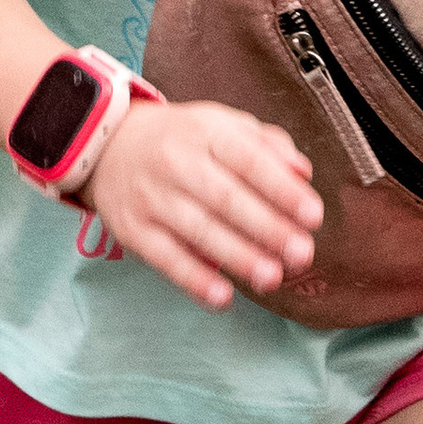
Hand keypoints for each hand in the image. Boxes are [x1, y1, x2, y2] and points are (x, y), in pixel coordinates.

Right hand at [86, 101, 322, 308]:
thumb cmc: (183, 140)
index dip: (282, 189)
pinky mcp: (133, 229)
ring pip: (198, 230)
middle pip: (226, 198)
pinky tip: (222, 297)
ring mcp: (152, 197)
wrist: (109, 145)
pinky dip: (194, 279)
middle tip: (302, 254)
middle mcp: (177, 162)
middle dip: (267, 228)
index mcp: (207, 132)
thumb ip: (267, 146)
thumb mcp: (223, 126)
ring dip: (238, 257)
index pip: (248, 160)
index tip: (313, 216)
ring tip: (272, 277)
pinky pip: (166, 258)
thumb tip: (302, 174)